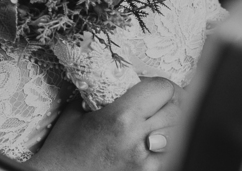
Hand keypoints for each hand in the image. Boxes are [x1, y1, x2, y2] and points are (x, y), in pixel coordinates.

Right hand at [28, 77, 182, 170]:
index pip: (163, 89)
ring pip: (177, 132)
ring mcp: (147, 161)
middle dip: (167, 101)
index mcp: (122, 116)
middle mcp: (138, 138)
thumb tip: (121, 80)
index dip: (159, 83)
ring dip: (168, 123)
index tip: (149, 85)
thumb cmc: (64, 146)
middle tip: (153, 100)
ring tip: (151, 121)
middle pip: (176, 109)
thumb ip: (103, 92)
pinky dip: (164, 144)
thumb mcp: (77, 110)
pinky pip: (169, 152)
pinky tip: (149, 141)